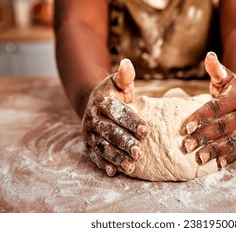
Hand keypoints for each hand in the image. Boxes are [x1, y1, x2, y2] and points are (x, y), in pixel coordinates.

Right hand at [81, 59, 149, 175]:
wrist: (93, 103)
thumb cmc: (113, 94)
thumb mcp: (118, 83)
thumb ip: (124, 76)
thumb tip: (127, 63)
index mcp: (101, 102)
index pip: (118, 113)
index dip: (132, 122)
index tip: (147, 131)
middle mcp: (92, 118)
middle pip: (110, 132)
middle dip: (125, 143)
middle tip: (140, 152)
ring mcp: (89, 133)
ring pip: (103, 147)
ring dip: (116, 157)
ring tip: (131, 166)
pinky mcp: (88, 145)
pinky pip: (95, 156)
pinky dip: (104, 164)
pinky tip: (114, 172)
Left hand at [182, 52, 235, 168]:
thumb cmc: (230, 88)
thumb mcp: (225, 77)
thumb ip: (216, 69)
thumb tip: (209, 55)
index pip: (217, 108)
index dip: (201, 117)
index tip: (186, 126)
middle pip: (222, 127)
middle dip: (204, 137)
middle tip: (186, 145)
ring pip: (231, 141)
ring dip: (215, 150)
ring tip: (198, 158)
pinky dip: (228, 158)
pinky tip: (216, 165)